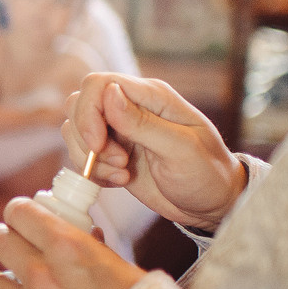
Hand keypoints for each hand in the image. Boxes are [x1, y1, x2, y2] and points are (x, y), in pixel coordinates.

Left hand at [0, 197, 146, 288]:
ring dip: (11, 284)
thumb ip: (90, 247)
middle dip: (6, 238)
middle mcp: (42, 277)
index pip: (18, 212)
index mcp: (67, 247)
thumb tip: (81, 233)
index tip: (22, 216)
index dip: (19, 212)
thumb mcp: (121, 264)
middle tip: (15, 244)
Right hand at [63, 73, 245, 230]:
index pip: (98, 84)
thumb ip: (142, 123)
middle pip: (80, 104)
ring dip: (91, 158)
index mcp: (150, 96)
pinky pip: (82, 153)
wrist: (212, 205)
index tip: (97, 144)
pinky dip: (93, 171)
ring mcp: (119, 130)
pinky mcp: (112, 152)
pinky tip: (120, 181)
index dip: (89, 112)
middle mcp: (130, 107)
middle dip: (87, 137)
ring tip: (122, 174)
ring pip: (75, 129)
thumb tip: (109, 94)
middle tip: (118, 161)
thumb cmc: (207, 174)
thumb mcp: (181, 149)